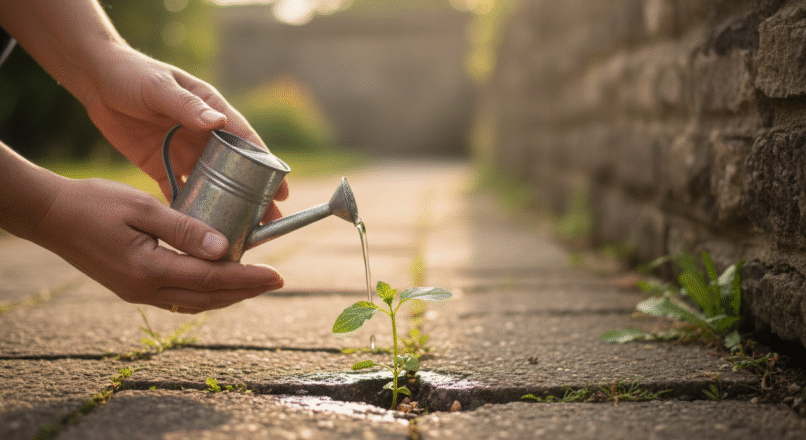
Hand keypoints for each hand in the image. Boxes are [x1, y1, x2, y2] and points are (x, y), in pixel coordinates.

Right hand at [33, 176, 282, 312]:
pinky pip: (178, 297)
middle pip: (208, 298)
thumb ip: (184, 228)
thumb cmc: (94, 203)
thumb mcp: (142, 206)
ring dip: (227, 295)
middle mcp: (144, 289)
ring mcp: (137, 293)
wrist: (50, 216)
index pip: (212, 278)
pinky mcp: (133, 288)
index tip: (277, 274)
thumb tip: (226, 249)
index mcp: (149, 269)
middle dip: (245, 291)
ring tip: (254, 282)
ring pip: (194, 302)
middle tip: (276, 280)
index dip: (248, 278)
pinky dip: (205, 292)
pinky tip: (218, 280)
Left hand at [82, 45, 287, 219]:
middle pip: (235, 171)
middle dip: (253, 197)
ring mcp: (183, 152)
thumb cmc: (132, 74)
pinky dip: (189, 210)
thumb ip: (187, 106)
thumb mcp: (160, 88)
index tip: (281, 191)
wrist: (96, 79)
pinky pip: (179, 191)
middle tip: (268, 225)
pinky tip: (198, 231)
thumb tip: (218, 123)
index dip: (266, 167)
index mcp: (211, 111)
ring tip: (239, 234)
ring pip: (212, 185)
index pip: (245, 142)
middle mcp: (203, 135)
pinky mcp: (161, 165)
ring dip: (225, 207)